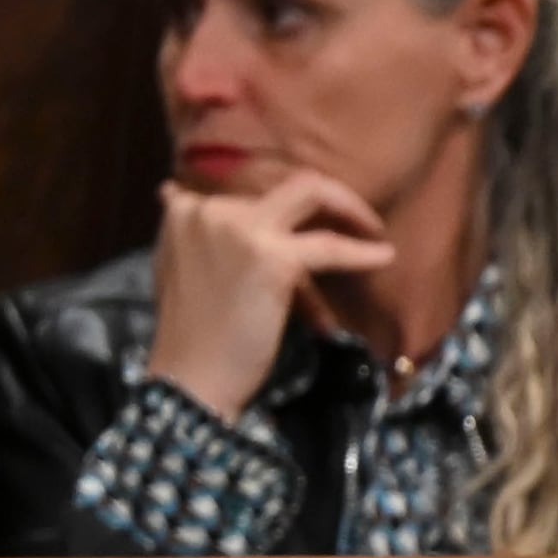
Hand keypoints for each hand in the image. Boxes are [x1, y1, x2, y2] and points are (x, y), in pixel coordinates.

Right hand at [144, 174, 392, 418]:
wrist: (192, 375)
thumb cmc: (193, 333)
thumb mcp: (177, 266)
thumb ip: (190, 232)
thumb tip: (172, 192)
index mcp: (186, 210)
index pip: (248, 188)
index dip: (286, 204)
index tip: (311, 220)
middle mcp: (209, 208)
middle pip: (286, 183)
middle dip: (330, 196)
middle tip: (358, 218)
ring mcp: (239, 228)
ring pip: (311, 192)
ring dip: (351, 208)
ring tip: (376, 230)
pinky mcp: (271, 257)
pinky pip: (330, 246)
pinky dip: (361, 252)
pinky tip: (384, 257)